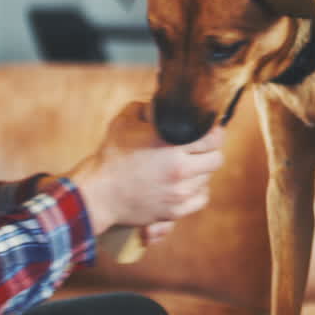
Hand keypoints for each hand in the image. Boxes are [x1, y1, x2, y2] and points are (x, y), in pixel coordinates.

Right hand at [72, 101, 223, 236]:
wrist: (97, 193)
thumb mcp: (125, 122)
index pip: (214, 138)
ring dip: (201, 171)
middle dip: (210, 151)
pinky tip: (186, 184)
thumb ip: (146, 108)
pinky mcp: (174, 210)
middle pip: (217, 159)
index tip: (209, 130)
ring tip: (186, 165)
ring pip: (208, 179)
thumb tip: (162, 103)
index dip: (214, 132)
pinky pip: (201, 199)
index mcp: (170, 144)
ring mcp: (178, 192)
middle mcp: (179, 169)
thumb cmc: (111, 157)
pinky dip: (197, 191)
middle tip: (199, 148)